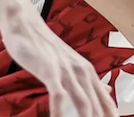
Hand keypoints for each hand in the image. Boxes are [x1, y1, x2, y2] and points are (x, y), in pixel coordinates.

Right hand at [1, 9, 117, 116]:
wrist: (25, 25)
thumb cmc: (46, 46)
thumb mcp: (72, 63)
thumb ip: (89, 79)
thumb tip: (107, 90)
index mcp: (88, 72)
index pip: (107, 103)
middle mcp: (81, 71)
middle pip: (97, 107)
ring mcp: (66, 70)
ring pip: (83, 102)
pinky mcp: (49, 69)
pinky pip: (58, 94)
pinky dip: (60, 111)